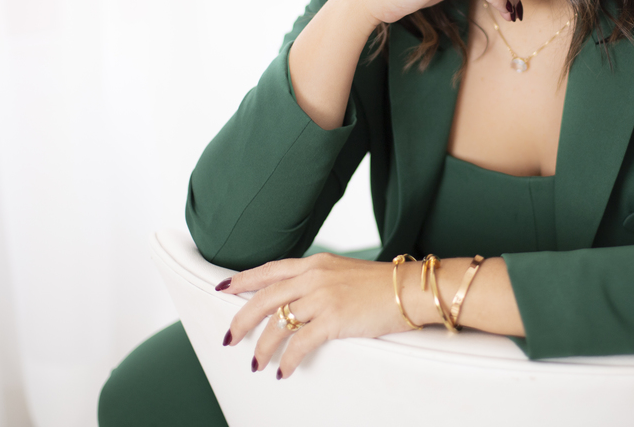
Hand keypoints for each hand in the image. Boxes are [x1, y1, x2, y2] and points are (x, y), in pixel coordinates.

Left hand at [219, 253, 414, 378]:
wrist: (410, 289)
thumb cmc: (382, 285)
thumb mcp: (344, 271)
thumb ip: (319, 279)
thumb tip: (298, 297)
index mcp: (315, 263)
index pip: (270, 270)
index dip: (243, 279)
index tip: (223, 288)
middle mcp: (314, 276)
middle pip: (264, 298)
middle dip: (241, 320)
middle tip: (230, 338)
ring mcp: (323, 296)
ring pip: (277, 323)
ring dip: (262, 348)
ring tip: (257, 363)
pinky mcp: (334, 318)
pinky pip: (299, 344)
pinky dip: (288, 361)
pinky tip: (284, 371)